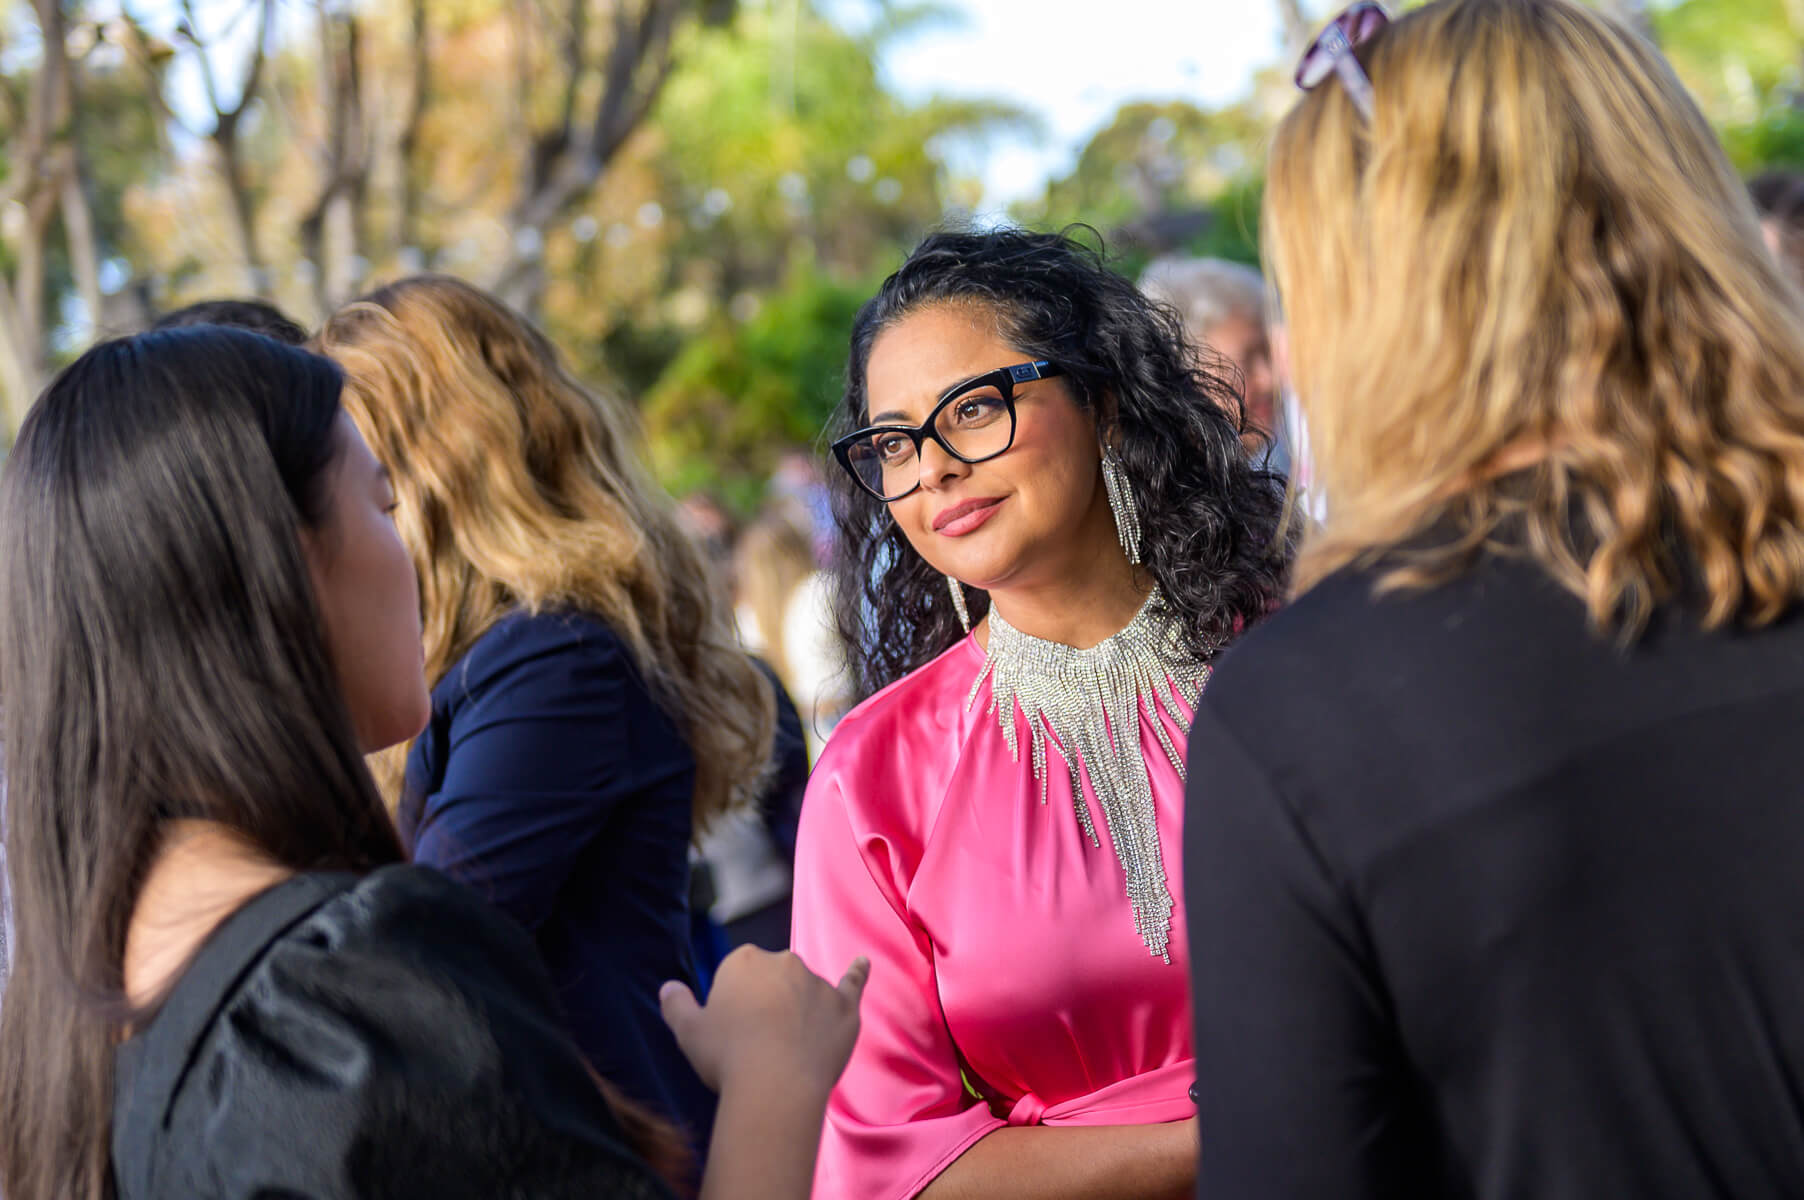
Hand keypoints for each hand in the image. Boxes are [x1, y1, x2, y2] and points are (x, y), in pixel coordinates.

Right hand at [660, 947, 868, 1096]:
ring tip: (787, 1048)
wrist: (777, 1085)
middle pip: (773, 978)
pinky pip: (853, 983)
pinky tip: (863, 962)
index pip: (737, 974)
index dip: (733, 1005)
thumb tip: (668, 988)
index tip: (731, 1033)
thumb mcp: (688, 1032)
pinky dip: (858, 972)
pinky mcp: (844, 1006)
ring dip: (799, 1007)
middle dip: (766, 1003)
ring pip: (806, 989)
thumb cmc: (727, 1058)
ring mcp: (817, 982)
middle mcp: (784, 961)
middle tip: (757, 1044)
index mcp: (744, 960)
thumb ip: (676, 1004)